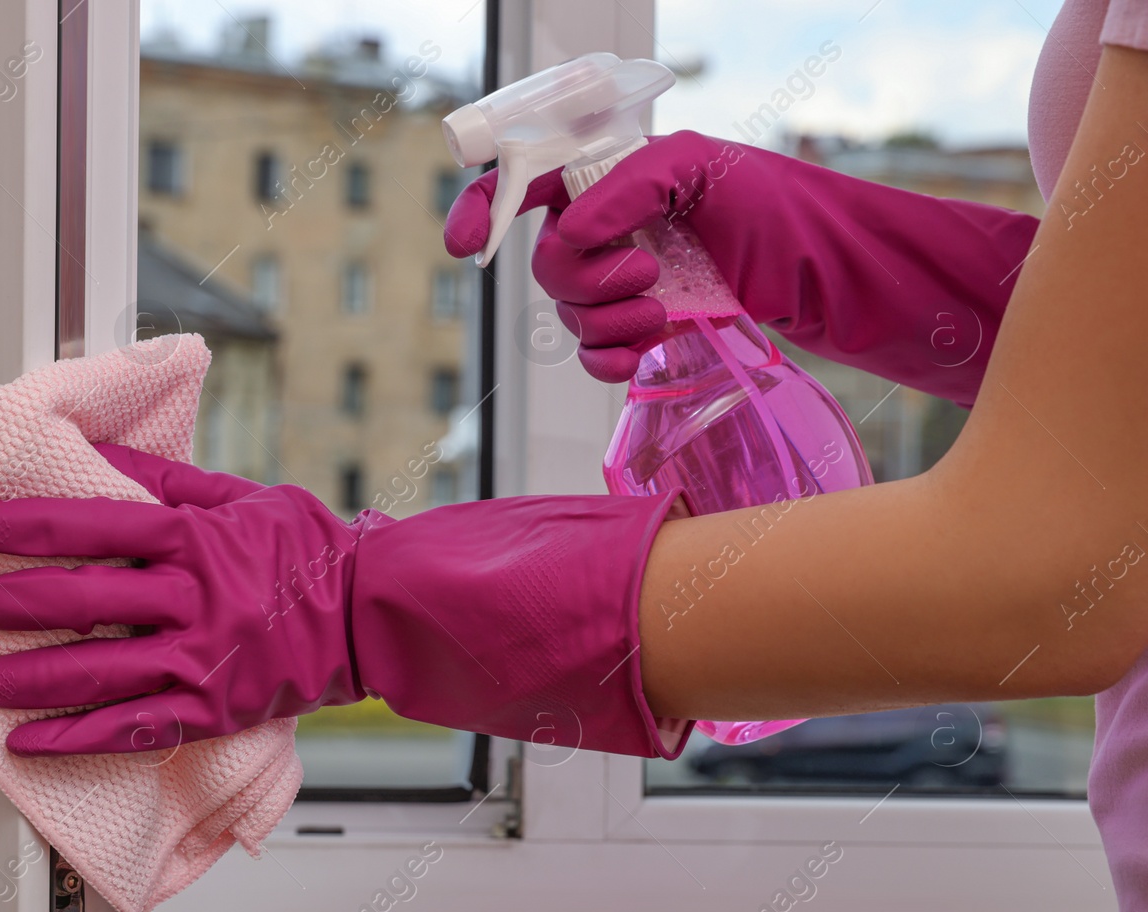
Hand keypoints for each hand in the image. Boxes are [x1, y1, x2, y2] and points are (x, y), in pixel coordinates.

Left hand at [0, 451, 368, 754]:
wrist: (372, 617)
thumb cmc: (311, 552)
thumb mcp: (242, 497)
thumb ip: (169, 479)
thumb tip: (100, 456)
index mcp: (197, 538)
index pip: (91, 525)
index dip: (23, 525)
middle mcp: (193, 598)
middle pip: (80, 598)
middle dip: (8, 603)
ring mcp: (201, 659)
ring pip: (96, 670)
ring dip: (27, 678)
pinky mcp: (211, 710)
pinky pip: (132, 728)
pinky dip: (75, 737)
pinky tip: (28, 741)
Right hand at [445, 132, 1040, 405]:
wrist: (829, 274)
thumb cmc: (777, 206)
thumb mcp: (701, 169)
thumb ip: (626, 187)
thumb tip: (568, 227)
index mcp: (613, 178)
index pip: (524, 185)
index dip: (482, 210)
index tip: (465, 245)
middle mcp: (611, 230)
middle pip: (545, 265)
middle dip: (584, 278)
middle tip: (646, 272)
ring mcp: (625, 284)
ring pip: (568, 316)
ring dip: (609, 320)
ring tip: (665, 310)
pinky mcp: (645, 332)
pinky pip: (593, 357)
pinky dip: (607, 360)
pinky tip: (641, 353)